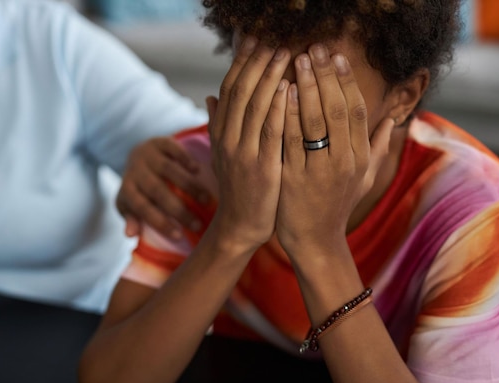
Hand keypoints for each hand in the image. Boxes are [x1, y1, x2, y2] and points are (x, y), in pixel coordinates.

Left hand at [116, 136, 210, 238]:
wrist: (138, 155)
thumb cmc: (139, 188)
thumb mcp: (129, 205)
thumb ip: (132, 219)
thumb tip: (131, 235)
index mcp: (127, 189)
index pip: (142, 208)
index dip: (159, 222)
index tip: (179, 236)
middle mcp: (136, 171)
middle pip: (157, 190)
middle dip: (178, 210)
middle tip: (198, 225)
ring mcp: (148, 155)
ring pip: (168, 170)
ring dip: (188, 186)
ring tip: (206, 201)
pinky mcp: (160, 142)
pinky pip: (173, 149)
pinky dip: (185, 159)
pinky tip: (199, 170)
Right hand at [205, 36, 290, 252]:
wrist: (239, 225)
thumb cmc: (238, 187)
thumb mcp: (222, 154)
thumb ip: (217, 125)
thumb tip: (209, 96)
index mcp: (220, 134)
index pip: (228, 89)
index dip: (240, 62)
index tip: (254, 40)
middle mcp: (228, 140)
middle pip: (240, 92)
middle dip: (257, 63)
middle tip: (273, 40)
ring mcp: (243, 154)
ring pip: (255, 107)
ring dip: (270, 77)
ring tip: (285, 54)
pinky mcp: (262, 168)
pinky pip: (271, 132)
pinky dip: (279, 108)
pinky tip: (289, 88)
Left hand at [276, 45, 393, 253]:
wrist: (315, 242)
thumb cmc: (337, 205)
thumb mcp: (365, 178)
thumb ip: (378, 148)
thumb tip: (394, 119)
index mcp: (361, 157)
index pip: (358, 110)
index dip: (346, 81)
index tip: (335, 58)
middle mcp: (345, 162)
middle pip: (338, 109)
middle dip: (325, 75)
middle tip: (313, 49)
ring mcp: (321, 171)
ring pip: (316, 121)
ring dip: (306, 87)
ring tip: (297, 61)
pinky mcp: (295, 179)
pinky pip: (292, 141)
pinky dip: (288, 114)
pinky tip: (282, 93)